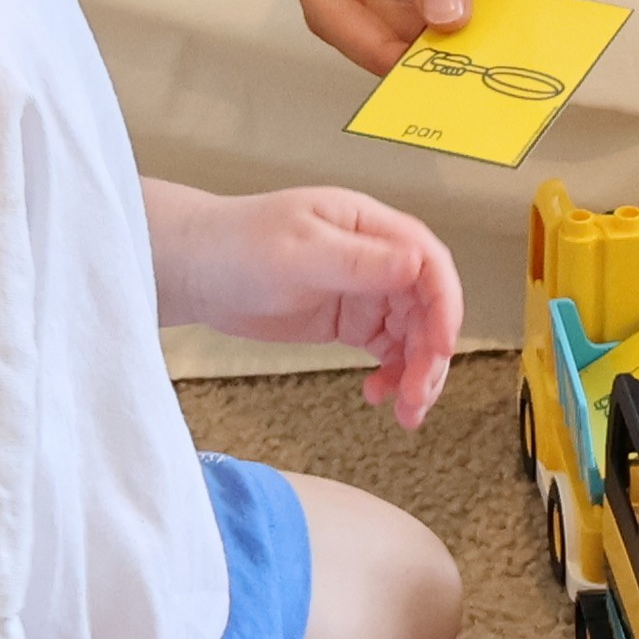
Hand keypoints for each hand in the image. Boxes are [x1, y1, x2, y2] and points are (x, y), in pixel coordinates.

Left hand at [148, 183, 465, 423]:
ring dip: (417, 372)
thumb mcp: (296, 252)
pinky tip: (377, 394)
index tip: (440, 349)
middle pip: (427, 306)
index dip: (444, 306)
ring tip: (404, 412)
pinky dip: (392, 374)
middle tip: (415, 398)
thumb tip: (416, 261)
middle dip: (430, 354)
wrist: (193, 269)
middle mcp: (376, 255)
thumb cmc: (235, 246)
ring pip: (413, 333)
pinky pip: (388, 349)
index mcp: (369, 225)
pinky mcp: (349, 320)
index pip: (429, 263)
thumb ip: (357, 260)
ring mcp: (364, 290)